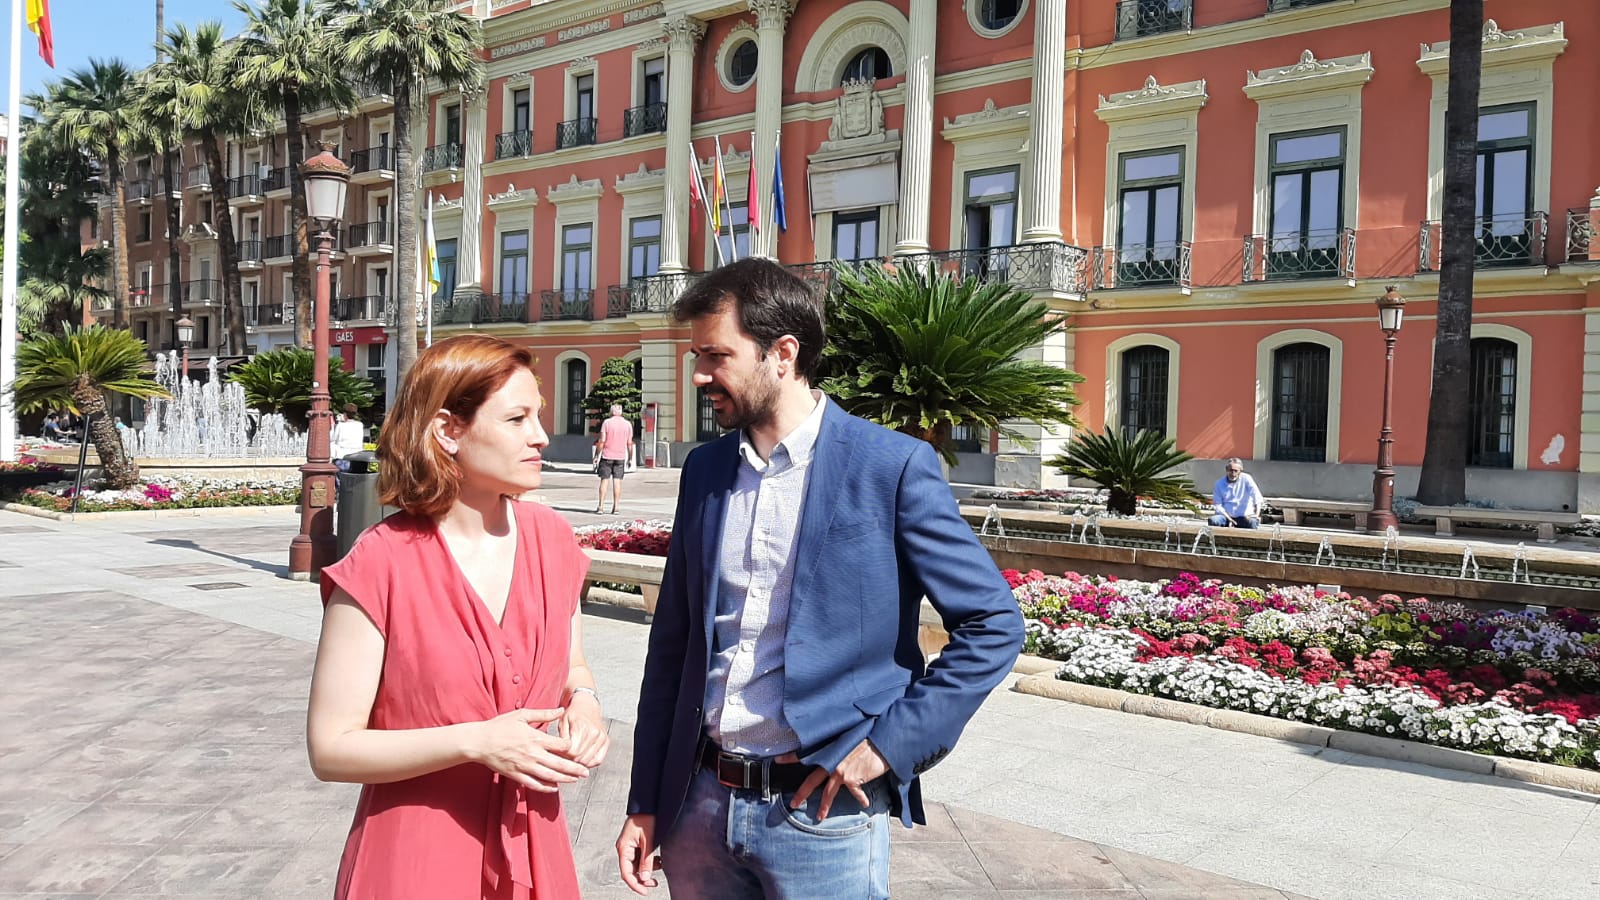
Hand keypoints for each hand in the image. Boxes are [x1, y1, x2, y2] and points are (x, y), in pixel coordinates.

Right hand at [467, 708, 589, 792]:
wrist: (479, 742)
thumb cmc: (500, 726)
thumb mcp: (522, 715)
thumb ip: (544, 714)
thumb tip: (561, 709)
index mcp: (536, 738)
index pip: (561, 746)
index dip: (571, 748)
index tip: (577, 749)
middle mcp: (532, 754)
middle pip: (559, 764)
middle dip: (574, 769)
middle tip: (586, 773)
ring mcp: (524, 766)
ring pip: (549, 777)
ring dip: (564, 779)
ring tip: (575, 780)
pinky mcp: (515, 775)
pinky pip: (534, 784)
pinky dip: (545, 788)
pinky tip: (554, 788)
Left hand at [559, 692, 609, 768]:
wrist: (587, 705)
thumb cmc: (573, 714)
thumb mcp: (562, 722)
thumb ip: (561, 739)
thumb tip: (561, 753)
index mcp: (582, 728)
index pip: (572, 753)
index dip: (563, 756)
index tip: (559, 754)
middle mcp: (594, 733)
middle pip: (580, 758)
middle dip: (570, 760)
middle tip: (564, 756)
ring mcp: (602, 738)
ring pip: (589, 761)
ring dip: (579, 763)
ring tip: (572, 757)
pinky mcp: (606, 741)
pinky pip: (598, 760)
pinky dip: (589, 763)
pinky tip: (583, 759)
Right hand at [616, 814, 661, 894]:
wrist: (648, 803)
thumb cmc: (646, 818)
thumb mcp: (649, 841)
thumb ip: (647, 860)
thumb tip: (645, 879)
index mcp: (624, 848)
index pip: (626, 873)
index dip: (635, 885)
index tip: (644, 892)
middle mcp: (624, 849)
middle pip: (631, 871)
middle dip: (643, 878)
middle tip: (654, 883)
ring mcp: (630, 847)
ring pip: (637, 865)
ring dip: (648, 869)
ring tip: (659, 864)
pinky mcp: (636, 844)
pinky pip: (641, 858)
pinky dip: (649, 861)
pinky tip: (658, 859)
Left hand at [783, 740, 888, 820]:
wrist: (882, 739)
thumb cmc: (868, 736)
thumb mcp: (849, 738)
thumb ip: (840, 746)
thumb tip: (836, 753)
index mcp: (829, 749)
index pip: (806, 753)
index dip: (791, 757)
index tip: (778, 761)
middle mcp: (831, 760)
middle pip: (811, 780)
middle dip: (801, 793)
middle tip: (793, 803)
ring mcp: (841, 770)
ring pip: (828, 793)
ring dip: (824, 806)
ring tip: (820, 817)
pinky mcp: (853, 778)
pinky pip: (855, 793)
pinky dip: (860, 798)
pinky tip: (863, 803)